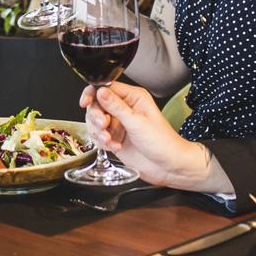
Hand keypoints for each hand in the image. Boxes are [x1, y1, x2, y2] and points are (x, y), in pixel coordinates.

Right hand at [78, 81, 228, 192]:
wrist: (169, 167)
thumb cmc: (162, 142)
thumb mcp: (137, 122)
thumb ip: (116, 107)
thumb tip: (100, 92)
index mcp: (133, 97)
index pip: (106, 88)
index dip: (93, 94)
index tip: (86, 103)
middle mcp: (124, 108)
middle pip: (97, 105)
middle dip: (96, 116)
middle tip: (103, 126)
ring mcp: (119, 124)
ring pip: (95, 121)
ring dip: (98, 131)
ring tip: (109, 139)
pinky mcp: (115, 138)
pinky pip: (99, 136)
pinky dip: (103, 142)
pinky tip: (115, 146)